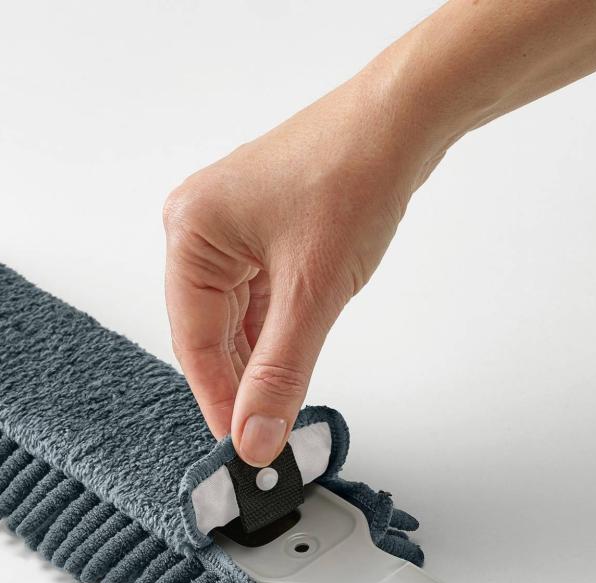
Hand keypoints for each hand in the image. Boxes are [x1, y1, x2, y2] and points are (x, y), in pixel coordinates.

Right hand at [163, 62, 450, 465]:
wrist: (405, 119)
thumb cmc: (353, 176)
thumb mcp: (312, 294)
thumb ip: (279, 375)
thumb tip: (255, 438)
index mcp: (190, 232)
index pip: (194, 342)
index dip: (219, 402)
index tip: (241, 450)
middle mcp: (198, 228)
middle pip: (209, 333)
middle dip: (239, 385)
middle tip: (263, 440)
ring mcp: (229, 229)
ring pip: (234, 321)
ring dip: (258, 362)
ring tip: (278, 410)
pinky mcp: (259, 232)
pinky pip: (255, 300)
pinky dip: (273, 335)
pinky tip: (288, 366)